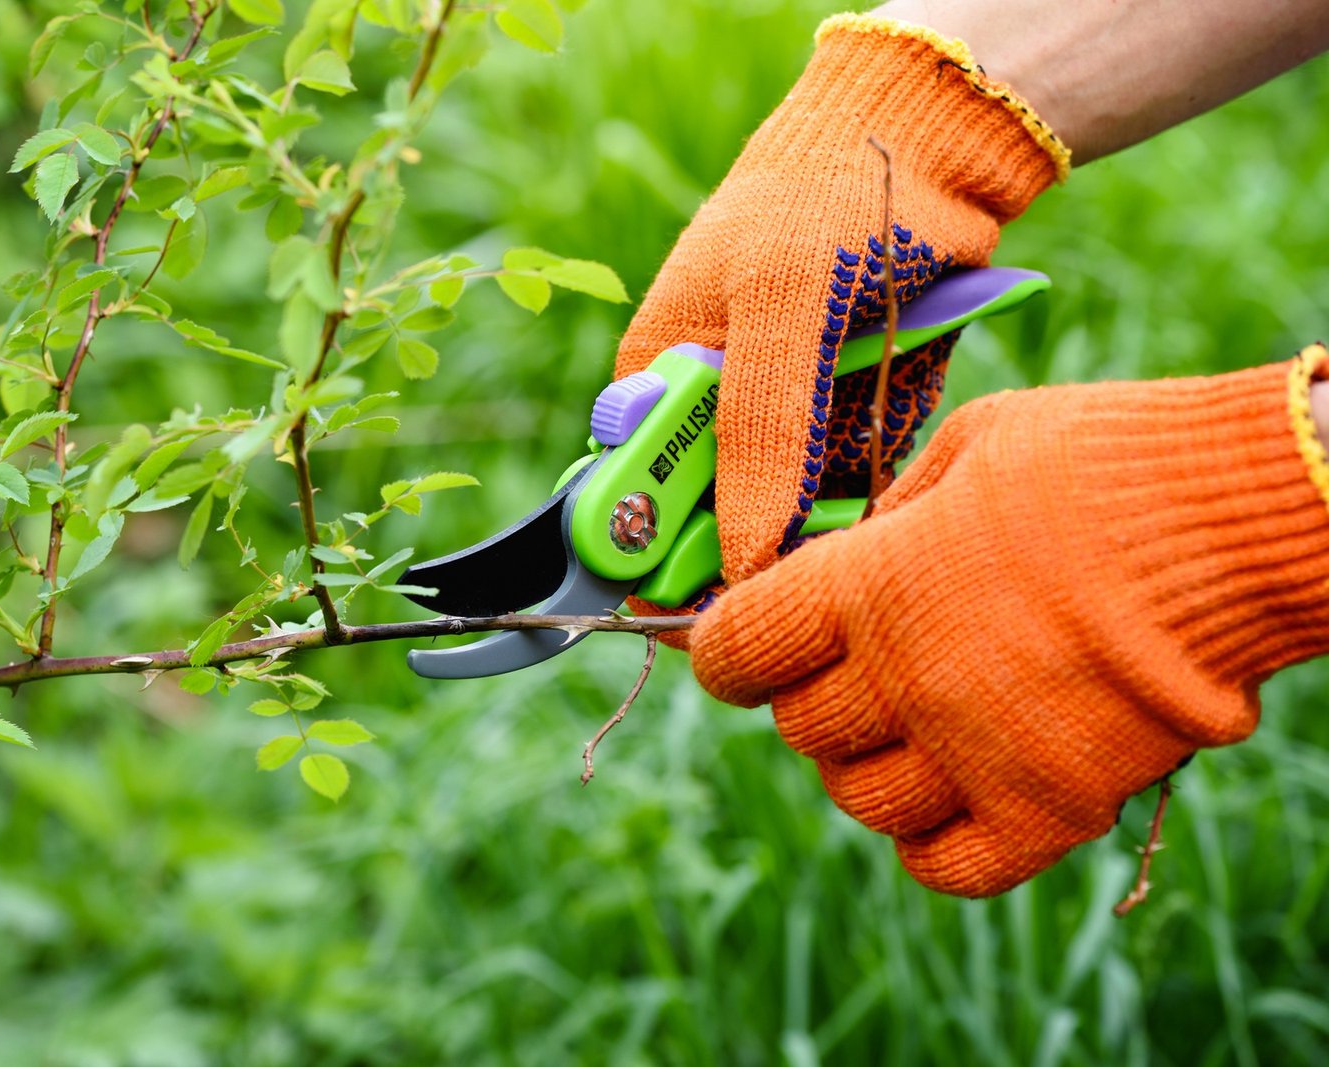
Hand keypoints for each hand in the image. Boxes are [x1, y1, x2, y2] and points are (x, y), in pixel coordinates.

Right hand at [616, 14, 1067, 592]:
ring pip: (793, 514)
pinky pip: (854, 484)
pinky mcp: (847, 417)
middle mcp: (716, 405)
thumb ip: (756, 435)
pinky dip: (877, 480)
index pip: (641, 496)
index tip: (720, 598)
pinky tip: (893, 440)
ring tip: (865, 467)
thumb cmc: (827, 200)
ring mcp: (784, 413)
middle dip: (767, 539)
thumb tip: (737, 559)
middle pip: (721, 520)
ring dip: (832, 513)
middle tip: (813, 536)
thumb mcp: (781, 311)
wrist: (929, 141)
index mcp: (661, 375)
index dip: (669, 558)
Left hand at [690, 347, 1328, 895]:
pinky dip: (931, 840)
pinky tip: (952, 792)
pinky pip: (947, 865)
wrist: (1240, 523)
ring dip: (867, 768)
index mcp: (870, 585)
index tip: (740, 644)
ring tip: (907, 726)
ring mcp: (976, 754)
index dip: (727, 651)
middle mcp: (905, 679)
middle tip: (849, 667)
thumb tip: (840, 554)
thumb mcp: (969, 446)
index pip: (737, 651)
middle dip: (809, 698)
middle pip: (801, 731)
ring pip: (861, 802)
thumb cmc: (1101, 461)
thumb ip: (889, 514)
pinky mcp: (1050, 809)